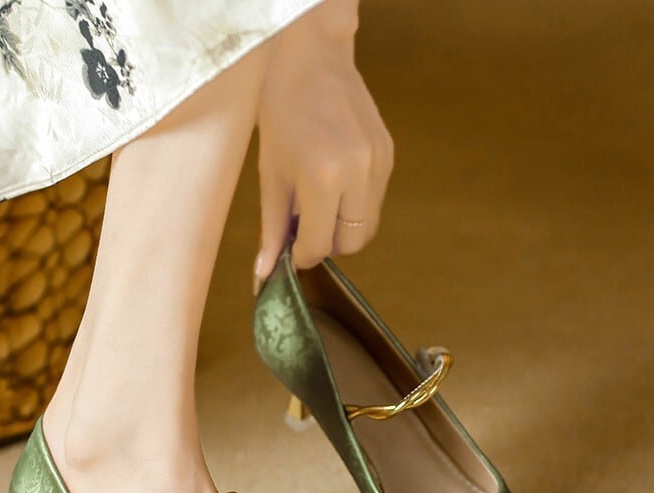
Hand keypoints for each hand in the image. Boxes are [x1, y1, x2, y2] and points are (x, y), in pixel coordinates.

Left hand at [253, 0, 393, 292]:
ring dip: (343, 228)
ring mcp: (379, 164)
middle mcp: (358, 174)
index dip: (302, 255)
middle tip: (305, 228)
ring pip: (368, 226)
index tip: (291, 250)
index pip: (319, 245)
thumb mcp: (270, 174)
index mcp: (323, 178)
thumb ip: (272, 228)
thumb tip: (264, 274)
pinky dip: (355, 206)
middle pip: (352, 243)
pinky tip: (335, 186)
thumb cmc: (282, 112)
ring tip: (319, 205)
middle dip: (327, 245)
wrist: (314, 58)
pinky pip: (376, 201)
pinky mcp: (389, 156)